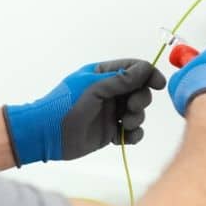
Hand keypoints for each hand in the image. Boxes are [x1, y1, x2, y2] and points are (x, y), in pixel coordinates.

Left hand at [3, 60, 166, 165]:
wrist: (47, 135)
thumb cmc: (66, 105)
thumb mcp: (94, 87)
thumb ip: (122, 79)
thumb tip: (145, 69)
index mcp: (103, 74)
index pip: (134, 68)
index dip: (148, 75)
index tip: (158, 84)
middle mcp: (109, 92)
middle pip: (140, 91)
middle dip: (141, 100)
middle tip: (131, 108)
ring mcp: (110, 112)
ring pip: (138, 112)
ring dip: (136, 118)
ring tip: (123, 124)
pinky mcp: (110, 132)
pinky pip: (132, 131)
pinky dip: (133, 134)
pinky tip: (123, 137)